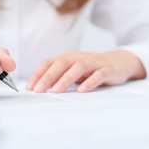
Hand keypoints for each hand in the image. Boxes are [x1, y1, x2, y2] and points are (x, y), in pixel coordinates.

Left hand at [26, 50, 145, 92]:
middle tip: (39, 90)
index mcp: (67, 57)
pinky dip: (90, 82)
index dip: (38, 74)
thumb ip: (58, 77)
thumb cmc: (90, 69)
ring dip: (66, 79)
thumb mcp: (72, 71)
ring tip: (57, 91)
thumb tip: (38, 89)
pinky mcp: (107, 70)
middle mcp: (78, 58)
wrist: (119, 62)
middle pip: (61, 64)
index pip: (48, 62)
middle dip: (48, 77)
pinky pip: (98, 74)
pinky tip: (82, 90)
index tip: (29, 87)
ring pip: (78, 68)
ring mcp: (93, 63)